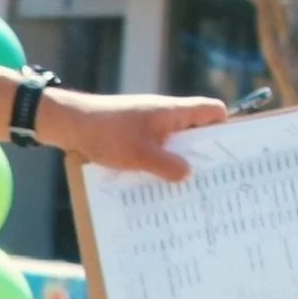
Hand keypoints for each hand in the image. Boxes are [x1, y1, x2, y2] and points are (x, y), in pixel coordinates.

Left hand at [37, 87, 227, 181]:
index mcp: (173, 111)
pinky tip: (157, 183)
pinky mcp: (134, 134)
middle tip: (210, 179)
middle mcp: (165, 115)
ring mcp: (149, 124)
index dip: (224, 128)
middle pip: (196, 130)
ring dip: (178, 160)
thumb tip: (190, 175)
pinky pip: (156, 147)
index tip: (227, 153)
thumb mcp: (140, 155)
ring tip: (185, 187)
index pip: (212, 111)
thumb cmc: (107, 134)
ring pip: (175, 141)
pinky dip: (160, 161)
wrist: (71, 124)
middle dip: (202, 152)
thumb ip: (168, 165)